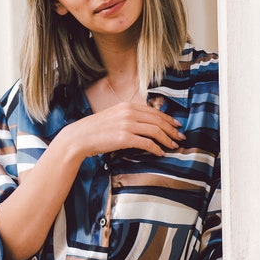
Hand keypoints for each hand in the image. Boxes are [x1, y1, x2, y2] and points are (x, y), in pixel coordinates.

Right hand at [60, 101, 183, 160]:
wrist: (79, 137)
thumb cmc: (95, 130)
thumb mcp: (113, 116)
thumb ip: (128, 117)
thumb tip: (144, 124)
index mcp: (127, 106)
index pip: (154, 111)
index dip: (168, 119)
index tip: (176, 125)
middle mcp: (129, 112)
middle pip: (158, 120)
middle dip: (172, 129)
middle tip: (180, 137)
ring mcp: (127, 125)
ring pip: (155, 131)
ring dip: (167, 139)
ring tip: (173, 146)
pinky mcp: (124, 138)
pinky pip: (147, 143)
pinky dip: (156, 148)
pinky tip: (160, 153)